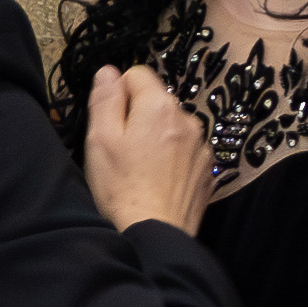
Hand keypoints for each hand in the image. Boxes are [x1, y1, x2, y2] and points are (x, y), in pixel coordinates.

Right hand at [86, 65, 212, 232]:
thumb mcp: (100, 139)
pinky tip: (159, 181)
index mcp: (159, 106)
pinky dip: (172, 158)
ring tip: (141, 169)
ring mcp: (201, 145)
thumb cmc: (121, 188)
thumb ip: (105, 99)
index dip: (119, 94)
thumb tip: (108, 71)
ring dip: (157, 138)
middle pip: (156, 101)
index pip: (137, 74)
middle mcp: (187, 118)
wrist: (155, 234)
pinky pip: (185, 150)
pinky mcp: (207, 169)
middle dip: (138, 117)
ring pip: (172, 126)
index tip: (111, 123)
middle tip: (123, 150)